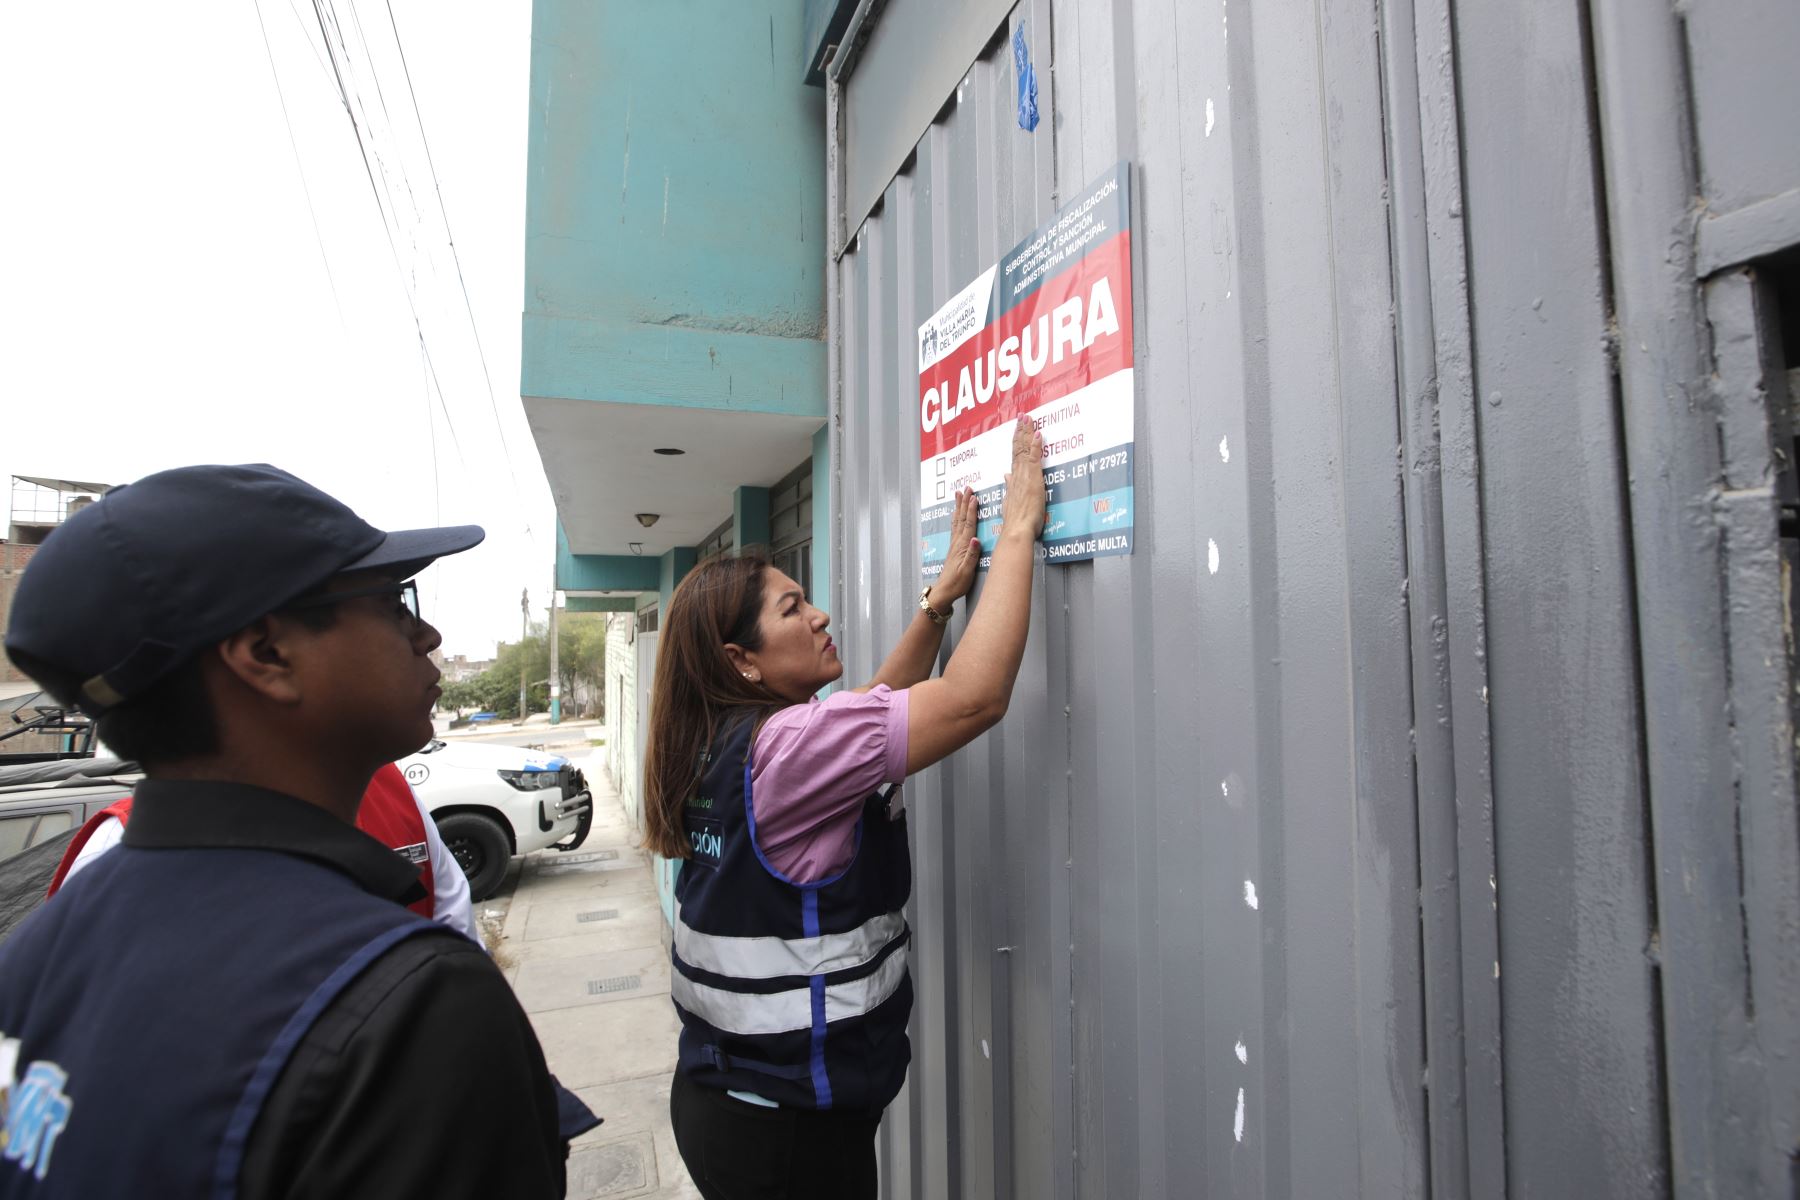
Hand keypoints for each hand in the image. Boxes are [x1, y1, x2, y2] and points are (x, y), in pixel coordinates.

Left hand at [928, 487, 980, 607]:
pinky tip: (955, 514)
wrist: (944, 591)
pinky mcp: (953, 548)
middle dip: (964, 502)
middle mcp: (957, 542)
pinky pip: (955, 528)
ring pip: (957, 521)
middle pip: (962, 518)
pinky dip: (956, 517)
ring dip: (959, 506)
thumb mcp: (967, 571)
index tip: (974, 496)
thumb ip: (972, 555)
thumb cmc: (957, 583)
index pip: (968, 524)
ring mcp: (954, 544)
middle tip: (966, 488)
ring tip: (958, 494)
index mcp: (962, 546)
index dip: (971, 510)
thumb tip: (976, 539)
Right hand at [1000, 417, 1045, 538]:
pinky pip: (1034, 457)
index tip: (1017, 428)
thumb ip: (1009, 487)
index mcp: (1013, 481)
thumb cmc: (1016, 522)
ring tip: (1028, 418)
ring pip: (1024, 449)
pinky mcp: (1033, 479)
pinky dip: (1036, 445)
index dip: (1016, 441)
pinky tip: (1038, 433)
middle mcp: (1017, 475)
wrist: (1017, 530)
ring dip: (1026, 432)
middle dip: (1020, 431)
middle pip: (1018, 448)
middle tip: (1022, 416)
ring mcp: (1024, 475)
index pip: (1014, 456)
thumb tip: (1006, 476)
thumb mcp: (1010, 502)